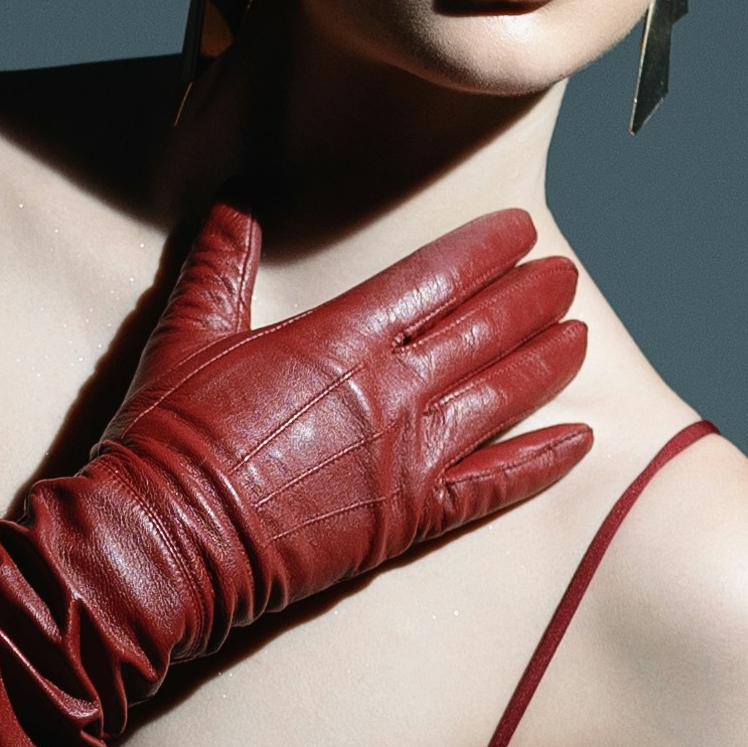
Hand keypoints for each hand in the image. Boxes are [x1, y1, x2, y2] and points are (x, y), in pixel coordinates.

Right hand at [0, 204, 590, 746]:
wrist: (166, 542)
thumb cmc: (169, 438)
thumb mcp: (189, 334)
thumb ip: (223, 263)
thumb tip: (236, 204)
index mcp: (341, 337)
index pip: (437, 276)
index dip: (487, 248)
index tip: (522, 230)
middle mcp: (390, 390)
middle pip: (485, 328)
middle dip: (533, 296)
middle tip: (568, 274)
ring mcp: (410, 456)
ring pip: (504, 395)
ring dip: (549, 361)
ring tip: (581, 334)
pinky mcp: (412, 519)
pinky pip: (498, 485)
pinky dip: (544, 460)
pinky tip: (581, 440)